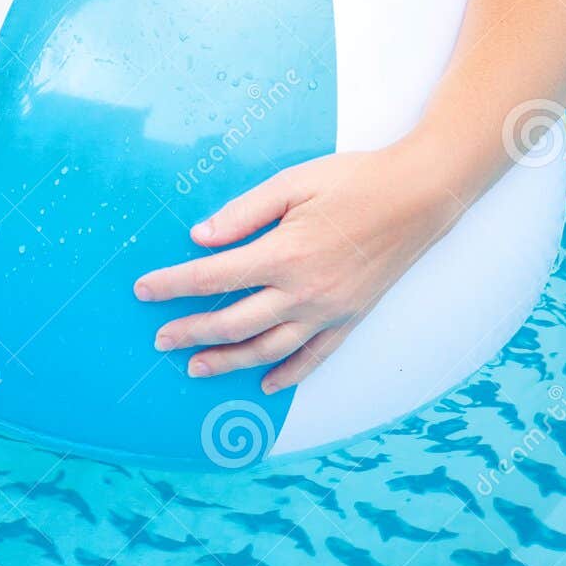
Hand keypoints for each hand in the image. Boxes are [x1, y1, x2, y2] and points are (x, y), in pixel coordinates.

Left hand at [133, 144, 450, 393]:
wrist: (420, 194)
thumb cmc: (354, 180)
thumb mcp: (292, 182)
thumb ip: (243, 213)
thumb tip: (200, 238)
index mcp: (283, 253)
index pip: (212, 276)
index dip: (173, 285)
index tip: (144, 290)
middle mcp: (304, 292)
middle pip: (232, 322)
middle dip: (190, 332)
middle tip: (160, 339)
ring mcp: (329, 311)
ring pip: (267, 349)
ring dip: (227, 361)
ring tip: (196, 368)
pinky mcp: (350, 318)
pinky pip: (313, 357)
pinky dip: (286, 374)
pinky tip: (264, 384)